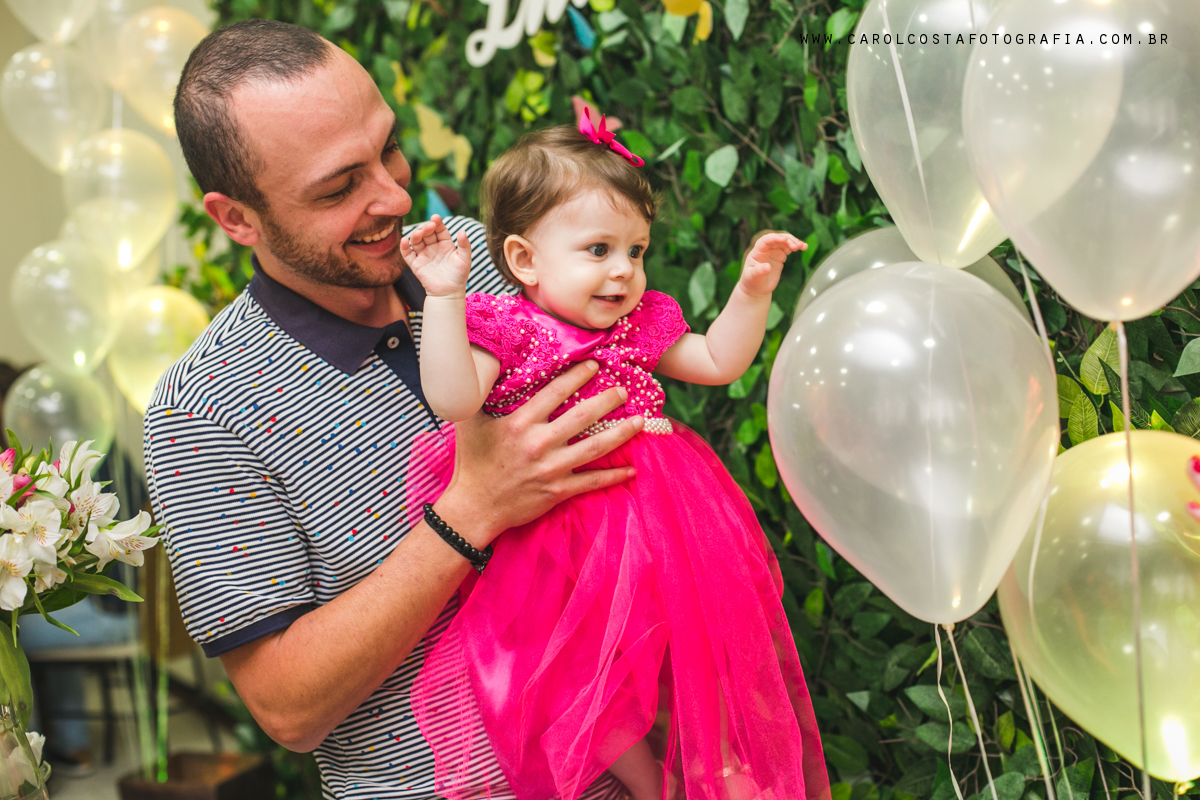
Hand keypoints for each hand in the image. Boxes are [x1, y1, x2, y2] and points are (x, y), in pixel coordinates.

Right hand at [400, 214, 471, 298]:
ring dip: (416, 235)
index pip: (440, 230)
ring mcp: (424, 255)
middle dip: (427, 228)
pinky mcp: (416, 264)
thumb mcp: (465, 260)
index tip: (436, 218)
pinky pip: (407, 254)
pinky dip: (404, 247)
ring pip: (417, 241)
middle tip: (429, 226)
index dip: (438, 223)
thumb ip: (465, 245)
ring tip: (419, 233)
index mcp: (445, 244)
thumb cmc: (459, 277)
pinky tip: (405, 240)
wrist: (449, 294)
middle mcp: (433, 248)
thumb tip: (463, 231)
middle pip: (427, 233)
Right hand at [435, 361, 641, 544]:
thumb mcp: (470, 422)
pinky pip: (592, 481)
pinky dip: (613, 475)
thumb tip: (489, 365)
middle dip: (607, 401)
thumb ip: (482, 395)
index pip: (555, 392)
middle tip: (624, 391)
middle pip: (583, 417)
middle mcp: (539, 444)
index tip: (595, 365)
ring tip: (639, 421)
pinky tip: (631, 469)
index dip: (577, 376)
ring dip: (621, 433)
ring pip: (595, 447)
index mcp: (520, 424)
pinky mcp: (558, 491)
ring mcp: (551, 469)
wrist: (473, 508)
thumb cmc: (471, 462)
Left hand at [738, 232, 805, 297]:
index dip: (775, 238)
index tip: (784, 240)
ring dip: (794, 242)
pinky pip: (789, 248)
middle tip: (796, 246)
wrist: (757, 288)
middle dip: (787, 240)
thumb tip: (767, 267)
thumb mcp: (753, 277)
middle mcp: (766, 249)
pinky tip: (804, 247)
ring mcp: (773, 251)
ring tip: (802, 246)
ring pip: (785, 241)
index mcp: (757, 251)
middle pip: (777, 238)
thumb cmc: (752, 282)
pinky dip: (796, 246)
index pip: (765, 240)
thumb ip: (758, 271)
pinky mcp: (780, 256)